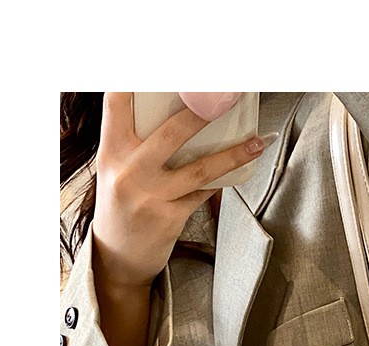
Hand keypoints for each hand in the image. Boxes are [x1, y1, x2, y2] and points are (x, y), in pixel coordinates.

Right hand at [93, 92, 268, 290]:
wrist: (118, 258)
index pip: (117, 101)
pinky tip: (241, 166)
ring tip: (257, 141)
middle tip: (226, 93)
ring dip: (233, 154)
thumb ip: (135, 139)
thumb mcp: (116, 167)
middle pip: (171, 132)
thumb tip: (179, 108)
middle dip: (202, 110)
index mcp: (110, 150)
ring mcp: (151, 196)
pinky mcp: (170, 217)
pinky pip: (204, 192)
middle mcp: (129, 171)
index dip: (133, 77)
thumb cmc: (121, 204)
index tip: (162, 64)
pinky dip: (222, 178)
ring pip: (200, 168)